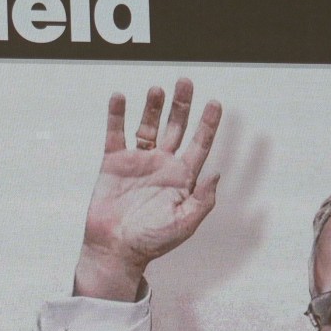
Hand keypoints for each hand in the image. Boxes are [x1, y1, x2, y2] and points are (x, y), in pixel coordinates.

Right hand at [74, 78, 223, 300]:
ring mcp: (137, 162)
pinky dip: (117, 115)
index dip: (208, 124)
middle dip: (182, 105)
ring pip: (148, 126)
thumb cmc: (151, 241)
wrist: (115, 249)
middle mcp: (162, 164)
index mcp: (182, 177)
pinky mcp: (113, 162)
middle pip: (176, 127)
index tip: (216, 103)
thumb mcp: (185, 224)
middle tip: (186, 81)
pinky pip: (116, 133)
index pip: (199, 144)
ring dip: (152, 107)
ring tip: (157, 90)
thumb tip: (217, 173)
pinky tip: (119, 98)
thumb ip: (203, 200)